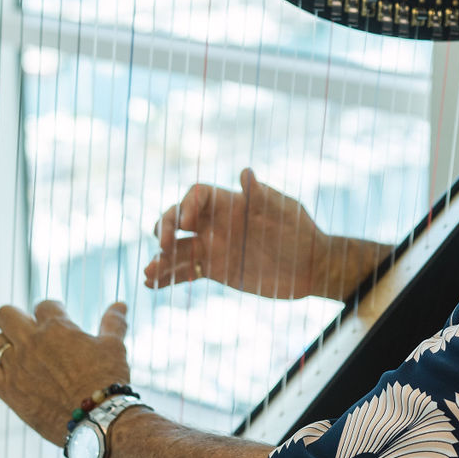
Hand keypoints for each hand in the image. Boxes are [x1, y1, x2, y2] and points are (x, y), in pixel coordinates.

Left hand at [0, 300, 130, 444]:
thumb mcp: (114, 347)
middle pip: (6, 314)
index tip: (59, 323)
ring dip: (6, 345)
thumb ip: (113, 323)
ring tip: (21, 355)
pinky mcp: (8, 391)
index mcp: (56, 327)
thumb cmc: (108, 379)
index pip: (44, 305)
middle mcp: (31, 342)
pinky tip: (8, 377)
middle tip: (30, 332)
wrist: (97, 418)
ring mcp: (16, 366)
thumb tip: (120, 304)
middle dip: (17, 319)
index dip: (53, 313)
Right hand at [144, 168, 324, 299]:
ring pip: (178, 249)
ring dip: (161, 259)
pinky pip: (187, 271)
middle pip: (178, 219)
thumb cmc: (301, 230)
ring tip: (148, 273)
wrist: (310, 266)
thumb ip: (263, 195)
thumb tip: (245, 172)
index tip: (188, 225)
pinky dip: (169, 277)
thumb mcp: (285, 210)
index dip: (186, 206)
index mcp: (230, 202)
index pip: (196, 195)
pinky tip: (153, 285)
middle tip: (163, 246)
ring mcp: (213, 247)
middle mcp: (216, 223)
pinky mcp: (216, 269)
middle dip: (164, 229)